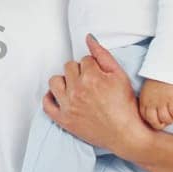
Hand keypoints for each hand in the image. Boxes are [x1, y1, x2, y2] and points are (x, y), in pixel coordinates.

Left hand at [41, 35, 152, 154]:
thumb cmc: (126, 105)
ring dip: (64, 81)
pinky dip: (50, 98)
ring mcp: (68, 105)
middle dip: (79, 72)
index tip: (99, 76)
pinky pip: (46, 104)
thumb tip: (88, 38)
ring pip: (54, 81)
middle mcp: (77, 90)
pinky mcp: (63, 120)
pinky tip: (60, 96)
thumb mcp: (120, 75)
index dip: (93, 66)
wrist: (126, 133)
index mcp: (91, 77)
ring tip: (75, 88)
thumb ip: (102, 55)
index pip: (84, 59)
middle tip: (90, 83)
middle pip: (69, 67)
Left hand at [138, 79, 172, 130]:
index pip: (145, 117)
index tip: (158, 121)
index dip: (152, 122)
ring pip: (166, 119)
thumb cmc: (158, 77)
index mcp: (144, 100)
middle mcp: (152, 103)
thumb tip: (154, 110)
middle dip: (161, 125)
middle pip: (155, 122)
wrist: (166, 66)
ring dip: (171, 120)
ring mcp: (162, 101)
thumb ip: (149, 99)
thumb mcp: (148, 89)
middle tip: (167, 122)